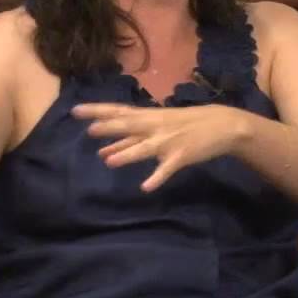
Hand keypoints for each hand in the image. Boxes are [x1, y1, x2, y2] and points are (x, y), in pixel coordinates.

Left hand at [71, 103, 249, 191]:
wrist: (222, 125)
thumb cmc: (185, 124)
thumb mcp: (157, 125)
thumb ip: (130, 139)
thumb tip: (103, 150)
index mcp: (149, 116)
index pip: (118, 112)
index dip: (97, 111)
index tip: (75, 111)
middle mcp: (155, 126)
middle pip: (128, 126)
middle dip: (109, 128)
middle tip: (88, 131)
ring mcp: (168, 141)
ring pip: (144, 148)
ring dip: (127, 153)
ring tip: (108, 161)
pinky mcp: (181, 156)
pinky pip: (167, 168)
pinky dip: (157, 177)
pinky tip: (146, 187)